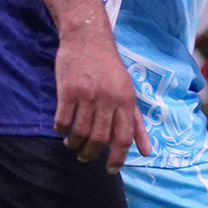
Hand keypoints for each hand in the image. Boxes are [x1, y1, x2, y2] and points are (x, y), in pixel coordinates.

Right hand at [55, 23, 151, 172]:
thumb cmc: (110, 69)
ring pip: (81, 131)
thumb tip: (146, 152)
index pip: (124, 137)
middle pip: (100, 138)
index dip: (118, 157)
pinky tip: (61, 130)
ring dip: (75, 143)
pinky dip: (61, 129)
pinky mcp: (68, 90)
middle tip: (85, 156)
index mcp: (126, 100)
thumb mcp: (128, 93)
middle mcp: (108, 99)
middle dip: (91, 153)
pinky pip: (63, 119)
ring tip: (72, 145)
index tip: (110, 170)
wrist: (88, 38)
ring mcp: (87, 94)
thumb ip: (136, 124)